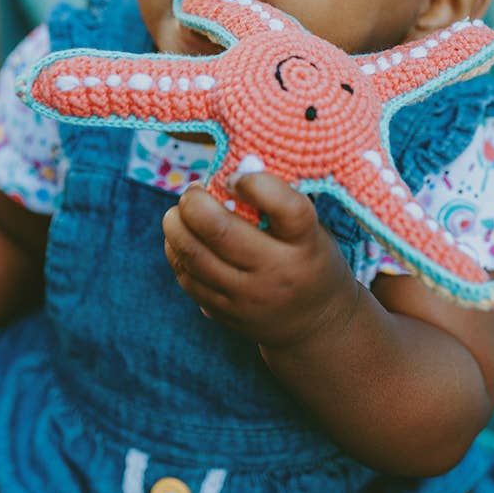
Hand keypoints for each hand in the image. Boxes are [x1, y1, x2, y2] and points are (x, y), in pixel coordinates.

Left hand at [162, 172, 359, 349]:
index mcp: (306, 243)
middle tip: (192, 192)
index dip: (256, 184)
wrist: (317, 324)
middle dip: (194, 203)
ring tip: (179, 212)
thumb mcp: (312, 229)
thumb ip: (279, 202)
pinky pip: (188, 279)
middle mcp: (277, 272)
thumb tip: (232, 168)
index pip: (286, 208)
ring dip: (176, 226)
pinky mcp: (226, 315)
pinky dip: (177, 253)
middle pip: (221, 232)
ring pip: (195, 256)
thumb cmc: (311, 259)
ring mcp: (248, 298)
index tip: (236, 177)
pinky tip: (181, 239)